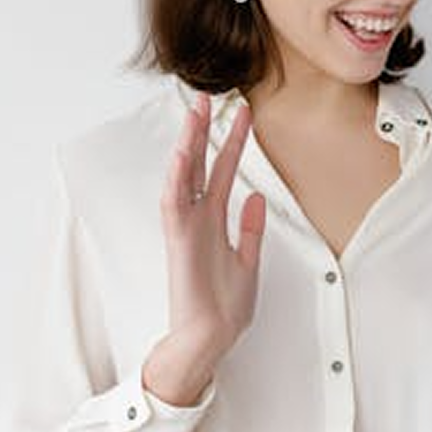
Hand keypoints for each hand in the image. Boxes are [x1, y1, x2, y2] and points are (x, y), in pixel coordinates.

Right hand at [142, 91, 266, 405]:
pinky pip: (175, 204)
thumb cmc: (225, 305)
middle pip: (201, 164)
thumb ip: (250, 228)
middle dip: (205, 130)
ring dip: (188, 143)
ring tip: (195, 111)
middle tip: (210, 95)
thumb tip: (255, 196)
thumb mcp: (248, 260)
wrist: (211, 337)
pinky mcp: (179, 242)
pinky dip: (178, 179)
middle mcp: (198, 218)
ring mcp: (187, 227)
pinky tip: (183, 153)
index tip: (245, 113)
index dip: (233, 141)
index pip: (224, 171)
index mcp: (215, 220)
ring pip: (185, 175)